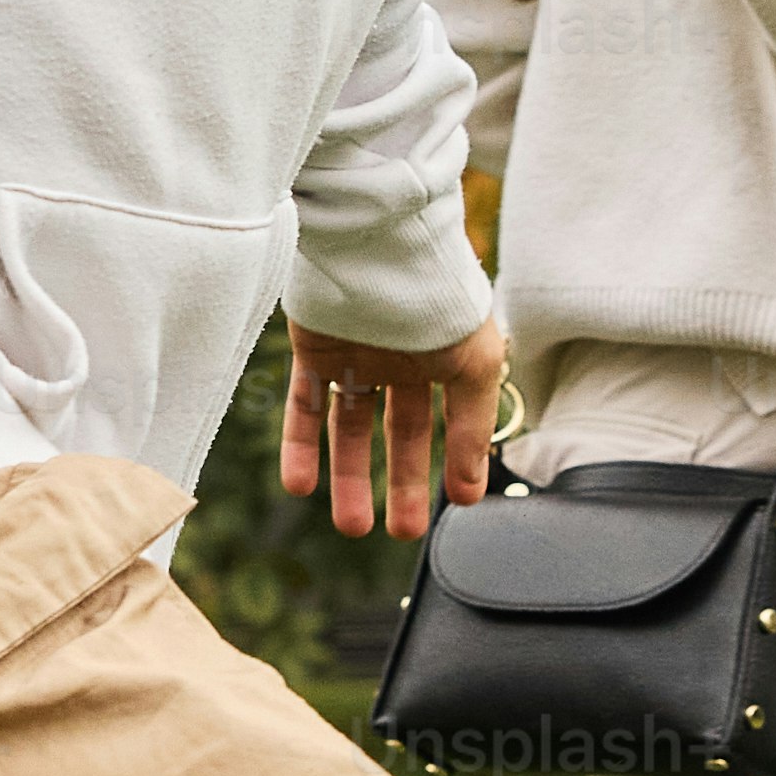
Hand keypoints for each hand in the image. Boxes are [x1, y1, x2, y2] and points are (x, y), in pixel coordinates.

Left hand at [280, 317, 504, 537]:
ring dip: (349, 477)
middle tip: (402, 532)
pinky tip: (300, 488)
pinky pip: (303, 405)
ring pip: (350, 426)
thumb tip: (470, 492)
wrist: (378, 244)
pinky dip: (301, 445)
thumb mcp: (475, 364)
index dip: (457, 459)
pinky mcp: (314, 348)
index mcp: (446, 354)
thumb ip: (474, 426)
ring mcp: (357, 352)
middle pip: (401, 430)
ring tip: (353, 527)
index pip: (452, 418)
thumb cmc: (436, 297)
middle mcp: (402, 356)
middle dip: (401, 482)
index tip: (459, 503)